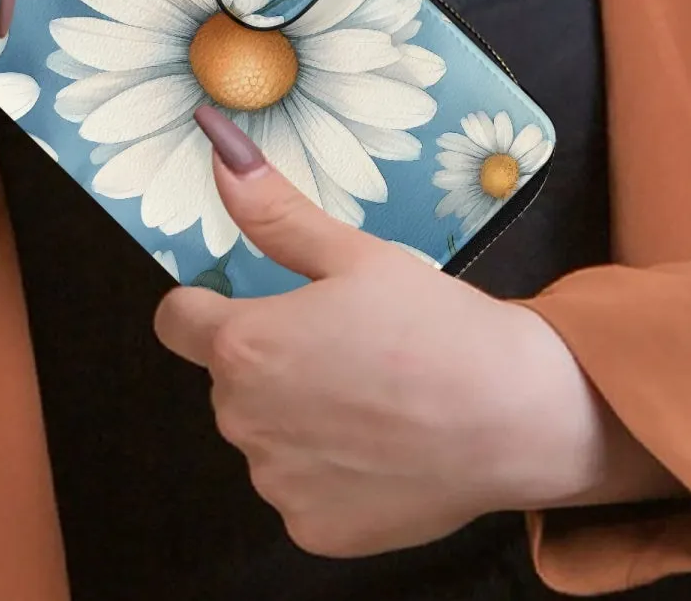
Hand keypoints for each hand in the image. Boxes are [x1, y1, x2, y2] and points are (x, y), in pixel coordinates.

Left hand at [154, 106, 680, 558]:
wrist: (512, 417)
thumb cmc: (432, 326)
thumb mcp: (353, 254)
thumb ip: (275, 214)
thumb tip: (220, 159)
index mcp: (245, 345)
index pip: (178, 321)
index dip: (206, 306)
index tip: (246, 304)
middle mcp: (244, 419)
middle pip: (231, 379)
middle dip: (271, 360)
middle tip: (344, 344)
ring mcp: (277, 482)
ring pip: (267, 435)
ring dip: (299, 417)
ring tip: (373, 396)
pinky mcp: (312, 531)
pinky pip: (301, 488)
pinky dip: (330, 471)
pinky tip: (382, 448)